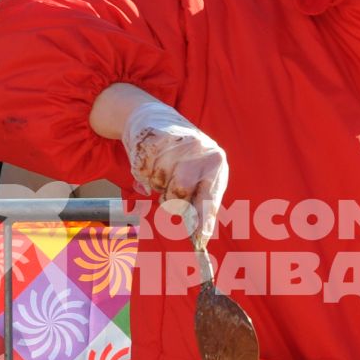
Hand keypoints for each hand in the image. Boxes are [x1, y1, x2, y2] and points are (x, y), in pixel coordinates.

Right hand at [122, 98, 228, 241]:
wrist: (153, 118)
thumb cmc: (182, 155)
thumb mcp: (199, 172)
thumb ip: (200, 200)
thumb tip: (201, 235)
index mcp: (216, 161)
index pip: (209, 197)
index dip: (203, 221)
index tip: (201, 241)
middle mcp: (199, 150)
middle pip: (178, 194)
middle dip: (170, 200)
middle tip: (168, 191)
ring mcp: (174, 144)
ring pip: (158, 184)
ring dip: (156, 184)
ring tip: (161, 168)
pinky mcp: (152, 140)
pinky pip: (143, 173)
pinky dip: (142, 173)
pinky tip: (150, 160)